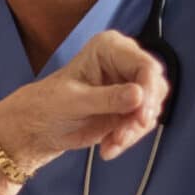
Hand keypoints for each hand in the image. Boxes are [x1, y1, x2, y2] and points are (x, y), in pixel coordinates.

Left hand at [0, 31, 166, 169]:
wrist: (39, 127)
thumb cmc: (48, 105)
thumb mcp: (74, 102)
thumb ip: (107, 98)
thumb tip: (138, 95)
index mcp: (109, 48)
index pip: (144, 64)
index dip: (148, 90)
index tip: (141, 116)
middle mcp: (123, 62)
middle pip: (154, 85)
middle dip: (142, 114)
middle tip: (124, 135)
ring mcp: (129, 85)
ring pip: (151, 107)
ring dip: (135, 130)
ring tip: (112, 143)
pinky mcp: (130, 107)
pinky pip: (143, 123)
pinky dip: (130, 137)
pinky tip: (109, 146)